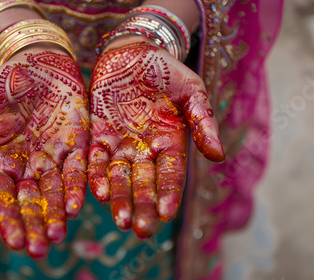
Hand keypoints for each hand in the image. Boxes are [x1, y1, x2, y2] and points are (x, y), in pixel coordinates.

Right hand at [0, 47, 88, 259]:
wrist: (36, 61)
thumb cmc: (3, 85)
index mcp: (1, 161)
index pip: (3, 197)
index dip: (9, 219)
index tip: (14, 243)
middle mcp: (28, 166)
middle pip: (31, 202)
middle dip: (35, 225)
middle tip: (39, 250)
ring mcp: (53, 157)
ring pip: (56, 192)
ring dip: (57, 214)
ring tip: (58, 236)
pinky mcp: (77, 144)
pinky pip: (78, 170)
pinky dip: (77, 187)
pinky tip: (78, 206)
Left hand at [88, 41, 224, 238]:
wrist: (133, 52)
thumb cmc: (168, 72)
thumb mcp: (192, 92)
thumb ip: (202, 122)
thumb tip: (217, 156)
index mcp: (171, 143)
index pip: (170, 175)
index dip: (167, 193)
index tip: (164, 214)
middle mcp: (145, 151)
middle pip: (143, 183)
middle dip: (142, 206)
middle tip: (140, 231)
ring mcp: (120, 144)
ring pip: (119, 177)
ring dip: (119, 199)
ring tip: (120, 220)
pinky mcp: (98, 134)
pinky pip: (96, 159)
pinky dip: (96, 175)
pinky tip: (96, 193)